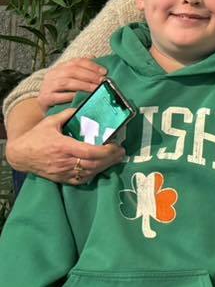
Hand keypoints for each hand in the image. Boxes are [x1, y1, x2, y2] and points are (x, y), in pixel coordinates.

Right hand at [5, 109, 123, 184]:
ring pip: (89, 173)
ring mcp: (63, 172)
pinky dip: (94, 174)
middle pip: (93, 164)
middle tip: (121, 152)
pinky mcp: (62, 179)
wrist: (20, 155)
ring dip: (105, 167)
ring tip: (116, 159)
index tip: (116, 146)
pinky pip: (81, 179)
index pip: (89, 152)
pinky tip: (102, 167)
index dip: (105, 151)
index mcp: (63, 146)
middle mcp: (64, 161)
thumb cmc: (36, 137)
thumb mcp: (50, 122)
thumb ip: (68, 114)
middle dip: (110, 159)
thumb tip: (84, 107)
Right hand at [37, 57, 105, 111]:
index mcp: (60, 67)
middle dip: (90, 75)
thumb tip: (95, 58)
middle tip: (102, 81)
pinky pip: (60, 96)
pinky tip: (83, 97)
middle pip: (72, 71)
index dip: (92, 65)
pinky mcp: (45, 98)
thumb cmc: (61, 92)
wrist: (43, 106)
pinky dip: (72, 96)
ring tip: (96, 89)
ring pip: (66, 82)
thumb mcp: (71, 79)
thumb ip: (82, 70)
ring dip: (84, 85)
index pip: (77, 61)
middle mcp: (52, 74)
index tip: (104, 71)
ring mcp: (47, 86)